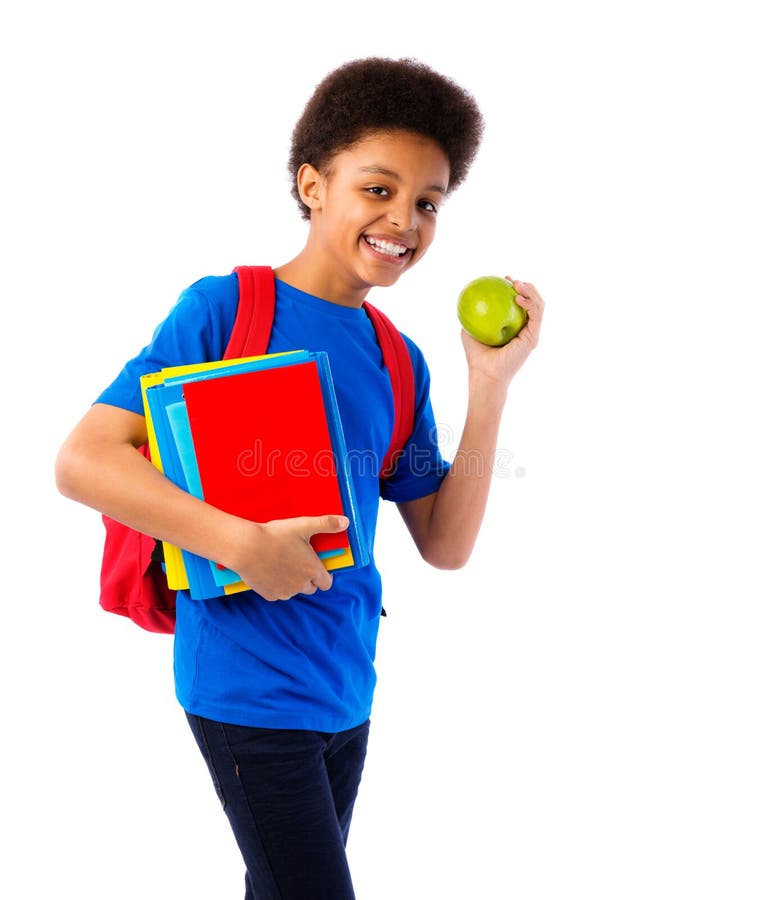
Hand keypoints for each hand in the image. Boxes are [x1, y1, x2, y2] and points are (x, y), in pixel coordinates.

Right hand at [228, 514, 349, 601]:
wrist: (245, 547)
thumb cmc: (275, 535)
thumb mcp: (303, 525)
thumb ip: (326, 524)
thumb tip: (346, 522)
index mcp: (312, 571)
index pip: (326, 583)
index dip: (323, 575)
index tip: (316, 566)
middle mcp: (301, 585)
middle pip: (311, 588)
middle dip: (307, 578)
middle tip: (297, 562)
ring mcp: (285, 592)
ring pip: (293, 590)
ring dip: (291, 582)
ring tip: (281, 563)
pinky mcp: (270, 595)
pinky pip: (278, 593)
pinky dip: (276, 585)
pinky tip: (270, 570)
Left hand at [461, 277, 544, 388]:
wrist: (485, 373)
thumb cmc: (476, 356)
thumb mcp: (469, 330)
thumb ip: (471, 315)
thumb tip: (466, 297)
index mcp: (513, 327)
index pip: (519, 304)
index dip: (515, 288)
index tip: (504, 279)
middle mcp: (525, 329)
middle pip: (532, 302)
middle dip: (526, 286)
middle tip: (511, 280)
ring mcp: (531, 334)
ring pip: (538, 306)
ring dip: (531, 291)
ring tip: (518, 284)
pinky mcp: (533, 338)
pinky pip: (535, 315)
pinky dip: (530, 303)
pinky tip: (518, 297)